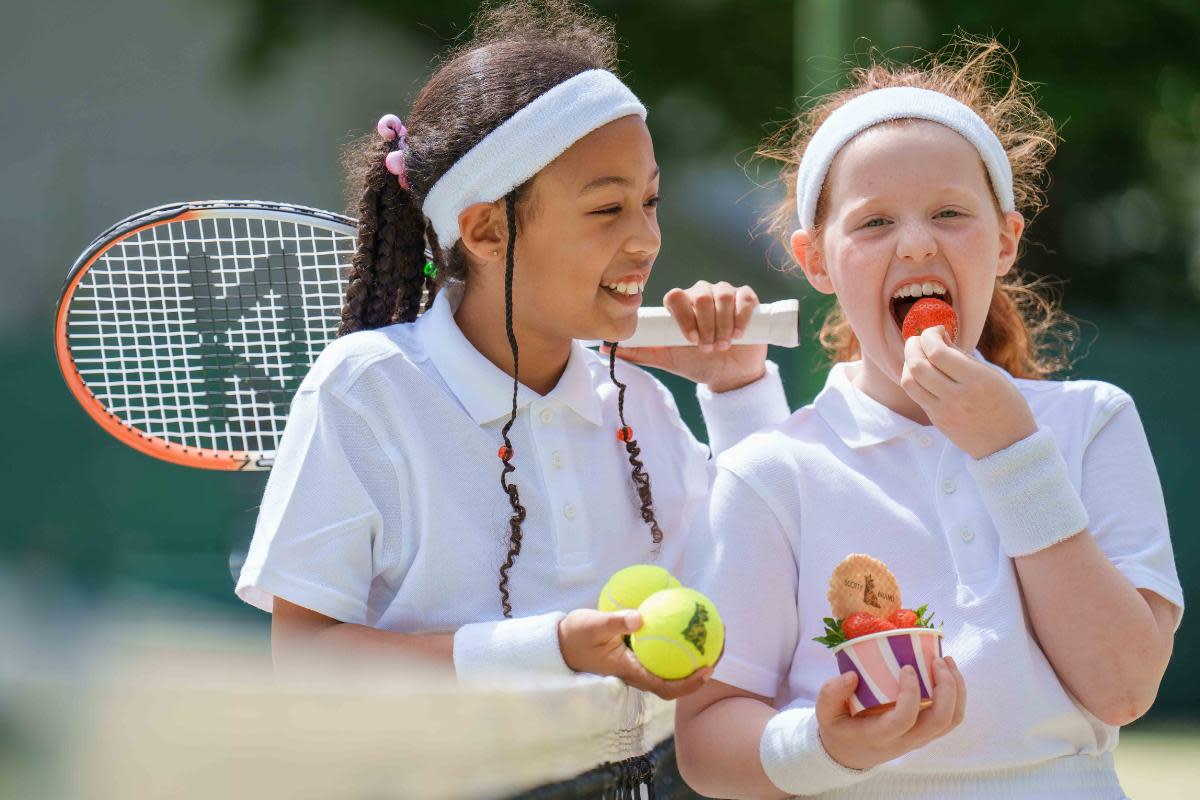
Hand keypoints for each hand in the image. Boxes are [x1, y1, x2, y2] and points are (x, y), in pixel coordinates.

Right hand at [558, 608, 713, 699]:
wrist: (561, 643)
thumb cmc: (576, 635)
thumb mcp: (592, 625)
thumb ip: (616, 622)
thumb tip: (641, 617)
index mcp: (630, 672)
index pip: (665, 687)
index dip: (688, 684)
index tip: (707, 670)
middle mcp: (638, 673)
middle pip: (676, 680)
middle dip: (701, 670)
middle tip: (720, 648)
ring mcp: (639, 665)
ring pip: (671, 667)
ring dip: (693, 656)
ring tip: (712, 634)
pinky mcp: (637, 655)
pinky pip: (663, 652)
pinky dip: (678, 641)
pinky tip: (687, 621)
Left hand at [603, 281, 767, 392]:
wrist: (728, 375)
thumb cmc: (696, 363)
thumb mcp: (667, 359)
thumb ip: (639, 351)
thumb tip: (605, 347)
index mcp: (680, 304)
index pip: (675, 296)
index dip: (683, 317)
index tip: (690, 340)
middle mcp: (701, 294)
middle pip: (701, 295)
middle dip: (706, 325)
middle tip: (708, 347)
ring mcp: (725, 294)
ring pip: (723, 296)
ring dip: (723, 324)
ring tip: (723, 344)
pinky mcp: (746, 299)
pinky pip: (744, 298)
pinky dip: (741, 316)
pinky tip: (739, 334)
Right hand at [818, 657, 965, 770]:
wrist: (850, 753)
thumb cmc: (839, 728)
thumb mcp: (825, 713)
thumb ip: (831, 693)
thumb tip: (852, 675)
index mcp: (880, 736)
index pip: (904, 720)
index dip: (911, 693)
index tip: (906, 667)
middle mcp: (906, 740)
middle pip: (939, 721)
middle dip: (946, 688)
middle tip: (937, 660)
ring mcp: (920, 738)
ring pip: (951, 720)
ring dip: (956, 690)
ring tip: (946, 661)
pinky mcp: (926, 732)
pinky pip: (951, 718)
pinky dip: (957, 695)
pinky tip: (948, 672)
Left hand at [900, 327, 1037, 458]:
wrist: (1009, 446)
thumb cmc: (1006, 405)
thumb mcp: (993, 376)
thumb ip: (963, 357)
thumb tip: (939, 338)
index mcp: (978, 380)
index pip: (938, 353)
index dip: (930, 336)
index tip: (936, 331)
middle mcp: (958, 396)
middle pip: (918, 365)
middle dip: (913, 345)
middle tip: (919, 339)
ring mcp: (944, 411)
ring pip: (909, 381)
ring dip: (908, 362)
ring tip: (917, 355)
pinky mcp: (937, 421)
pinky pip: (915, 395)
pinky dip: (912, 378)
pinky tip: (921, 372)